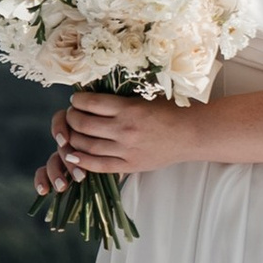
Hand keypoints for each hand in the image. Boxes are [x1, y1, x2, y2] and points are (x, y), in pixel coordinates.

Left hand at [53, 90, 190, 175]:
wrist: (191, 134)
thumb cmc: (169, 111)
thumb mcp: (144, 98)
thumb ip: (120, 100)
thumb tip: (92, 97)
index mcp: (129, 108)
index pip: (91, 103)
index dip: (77, 101)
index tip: (75, 100)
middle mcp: (125, 128)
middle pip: (84, 124)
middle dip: (71, 118)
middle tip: (71, 115)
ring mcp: (126, 149)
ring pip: (87, 145)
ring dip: (73, 138)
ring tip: (71, 133)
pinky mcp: (130, 165)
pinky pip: (99, 165)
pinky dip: (82, 160)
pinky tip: (72, 155)